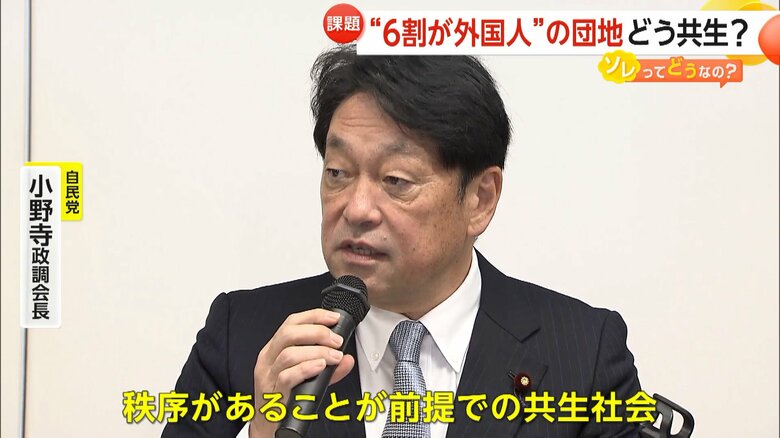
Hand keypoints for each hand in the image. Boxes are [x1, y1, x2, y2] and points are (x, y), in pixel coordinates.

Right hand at [249, 309, 355, 437]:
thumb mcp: (308, 378)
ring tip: (333, 356)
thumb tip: (347, 359)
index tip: (334, 319)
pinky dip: (306, 368)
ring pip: (289, 354)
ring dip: (317, 352)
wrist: (270, 427)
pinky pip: (287, 376)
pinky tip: (320, 367)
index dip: (314, 316)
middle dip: (317, 332)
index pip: (291, 323)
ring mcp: (268, 377)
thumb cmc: (286, 399)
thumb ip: (329, 368)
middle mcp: (268, 360)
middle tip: (336, 341)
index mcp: (274, 350)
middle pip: (288, 333)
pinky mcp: (272, 393)